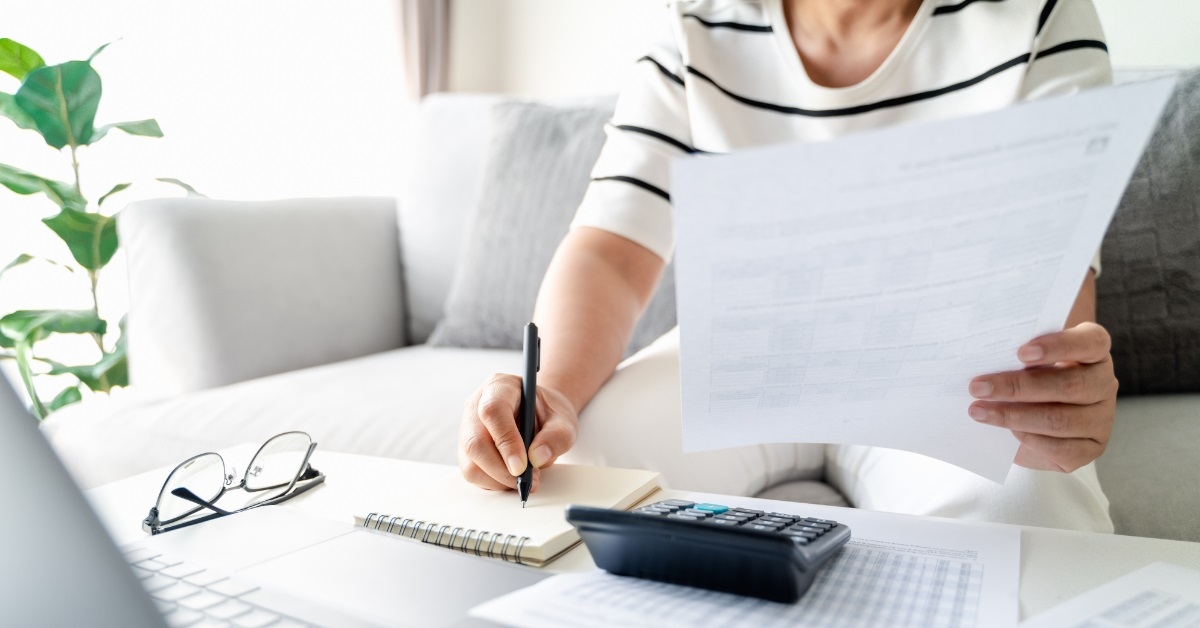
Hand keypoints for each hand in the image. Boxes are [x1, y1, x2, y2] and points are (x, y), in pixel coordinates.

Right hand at [458, 373, 579, 490]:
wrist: (540, 415)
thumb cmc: (548, 413)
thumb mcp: (564, 420)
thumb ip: (556, 436)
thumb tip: (536, 458)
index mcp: (500, 387)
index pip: (493, 411)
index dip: (506, 441)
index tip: (522, 466)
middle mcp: (476, 405)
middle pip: (475, 442)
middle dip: (501, 469)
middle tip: (526, 480)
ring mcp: (468, 429)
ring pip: (470, 463)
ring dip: (498, 479)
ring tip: (523, 478)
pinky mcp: (467, 450)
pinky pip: (473, 473)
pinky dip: (494, 482)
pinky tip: (512, 477)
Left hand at [968, 322, 1117, 472]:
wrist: (1031, 412)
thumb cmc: (1025, 373)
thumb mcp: (1022, 358)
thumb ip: (1015, 353)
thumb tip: (984, 361)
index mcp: (1094, 349)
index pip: (1090, 342)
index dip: (1058, 346)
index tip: (1021, 353)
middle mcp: (1104, 382)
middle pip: (1069, 385)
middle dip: (1018, 387)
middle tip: (978, 387)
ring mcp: (1102, 417)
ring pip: (1061, 420)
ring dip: (1013, 417)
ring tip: (979, 412)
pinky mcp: (1092, 447)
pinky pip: (1062, 449)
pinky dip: (1030, 440)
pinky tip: (1007, 432)